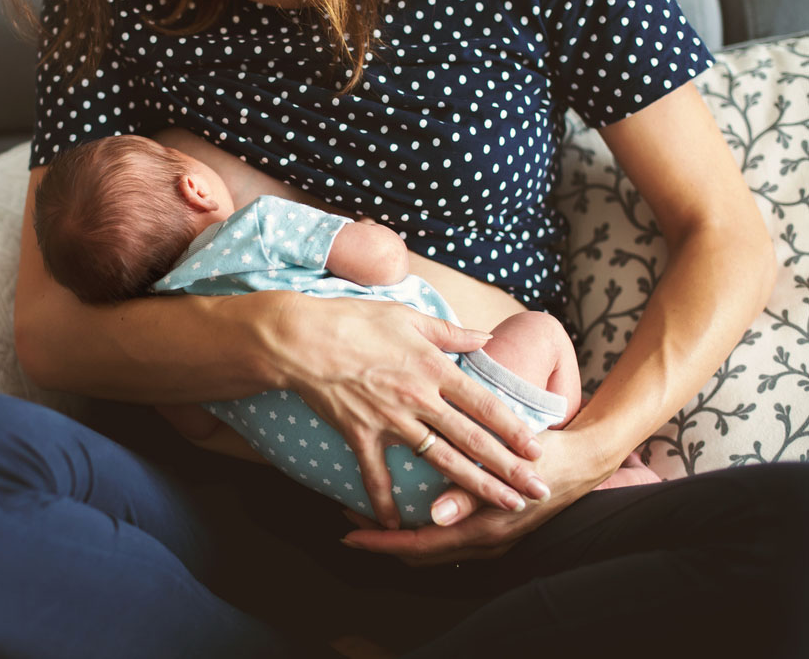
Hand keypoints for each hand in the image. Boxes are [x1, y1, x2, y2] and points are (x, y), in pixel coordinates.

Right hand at [266, 294, 551, 528]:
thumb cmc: (353, 319)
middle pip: (472, 439)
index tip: (538, 449)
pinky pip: (375, 474)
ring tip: (501, 505)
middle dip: (509, 468)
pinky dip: (384, 501)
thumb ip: (450, 331)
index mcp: (433, 368)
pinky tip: (397, 524)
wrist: (302, 338)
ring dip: (473, 486)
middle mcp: (418, 398)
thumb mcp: (407, 315)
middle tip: (536, 491)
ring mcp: (389, 420)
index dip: (514, 428)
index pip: (484, 404)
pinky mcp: (359, 433)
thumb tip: (484, 337)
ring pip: (440, 460)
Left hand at [340, 428, 610, 562]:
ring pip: (430, 548)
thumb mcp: (506, 469)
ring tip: (366, 511)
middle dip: (380, 539)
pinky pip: (445, 538)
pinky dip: (419, 528)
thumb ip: (468, 494)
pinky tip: (405, 505)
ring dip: (397, 533)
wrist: (585, 460)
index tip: (347, 532)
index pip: (417, 546)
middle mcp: (484, 543)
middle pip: (418, 553)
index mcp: (483, 530)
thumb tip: (433, 515)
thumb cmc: (543, 457)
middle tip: (346, 516)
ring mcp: (489, 540)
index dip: (379, 541)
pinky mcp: (492, 528)